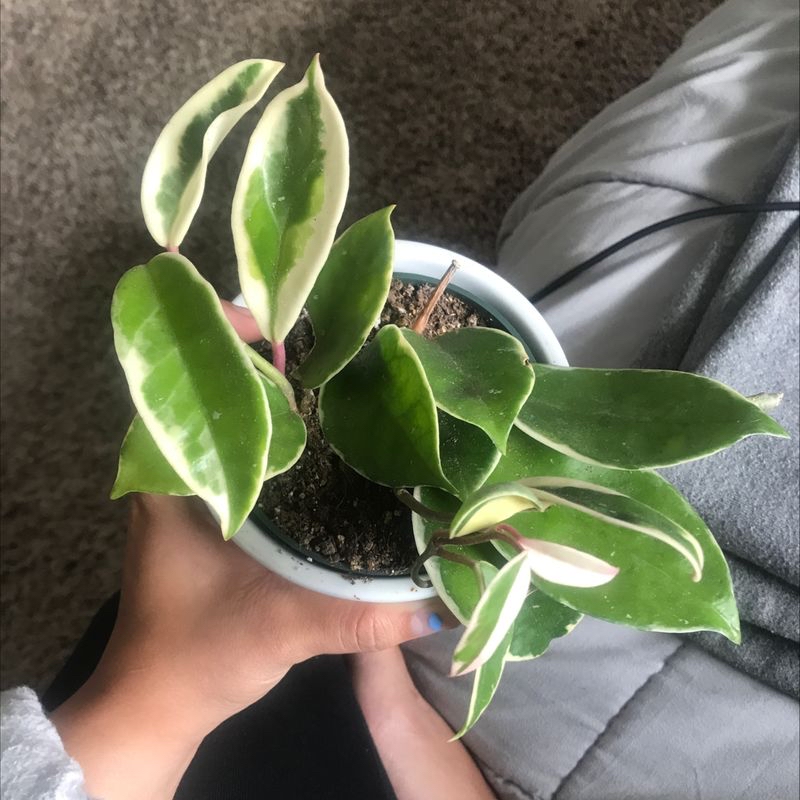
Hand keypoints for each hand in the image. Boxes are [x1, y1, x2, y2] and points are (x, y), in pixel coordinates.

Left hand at [50, 301, 453, 798]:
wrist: (160, 704)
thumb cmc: (197, 658)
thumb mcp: (278, 630)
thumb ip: (354, 617)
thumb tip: (436, 602)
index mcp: (172, 485)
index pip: (187, 387)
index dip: (223, 341)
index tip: (279, 321)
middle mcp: (178, 476)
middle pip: (216, 395)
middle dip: (265, 363)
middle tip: (330, 342)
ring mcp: (195, 493)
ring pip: (233, 424)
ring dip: (275, 397)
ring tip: (335, 373)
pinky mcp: (216, 512)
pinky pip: (248, 454)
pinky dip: (281, 437)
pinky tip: (327, 437)